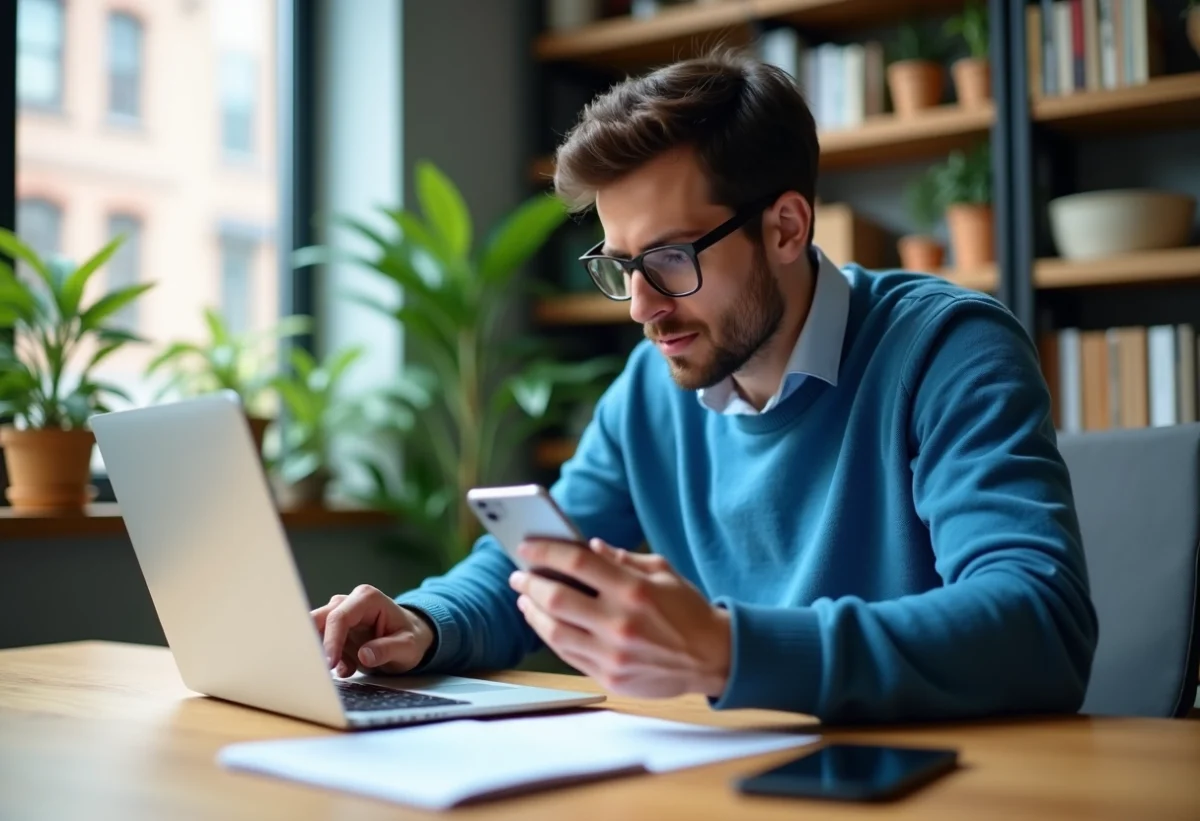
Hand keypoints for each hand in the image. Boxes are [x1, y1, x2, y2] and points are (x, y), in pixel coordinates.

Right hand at [311, 584, 434, 676]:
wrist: (409, 639)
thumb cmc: (410, 638)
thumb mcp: (408, 647)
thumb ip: (388, 649)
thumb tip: (364, 655)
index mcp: (368, 599)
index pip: (340, 617)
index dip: (331, 641)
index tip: (330, 664)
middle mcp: (349, 601)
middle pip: (319, 619)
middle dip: (315, 643)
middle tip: (321, 667)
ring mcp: (339, 614)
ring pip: (315, 631)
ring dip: (324, 653)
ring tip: (347, 668)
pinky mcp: (334, 629)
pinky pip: (321, 642)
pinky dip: (329, 658)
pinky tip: (349, 668)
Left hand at [509, 539, 730, 698]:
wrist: (713, 656)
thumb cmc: (687, 609)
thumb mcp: (662, 572)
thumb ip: (623, 558)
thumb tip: (588, 546)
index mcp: (635, 590)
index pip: (578, 563)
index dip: (546, 552)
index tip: (526, 546)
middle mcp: (621, 623)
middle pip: (557, 598)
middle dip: (530, 583)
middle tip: (519, 574)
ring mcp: (614, 654)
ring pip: (554, 631)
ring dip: (532, 612)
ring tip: (525, 598)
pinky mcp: (611, 677)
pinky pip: (568, 655)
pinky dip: (551, 635)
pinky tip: (545, 622)